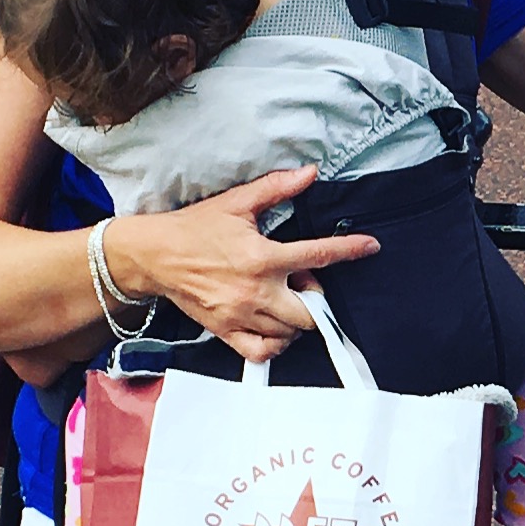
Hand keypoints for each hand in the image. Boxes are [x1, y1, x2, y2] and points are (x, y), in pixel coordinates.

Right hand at [122, 165, 377, 362]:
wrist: (154, 255)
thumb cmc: (194, 228)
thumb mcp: (237, 202)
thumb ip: (276, 188)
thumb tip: (309, 173)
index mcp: (262, 257)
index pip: (318, 255)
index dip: (349, 250)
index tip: (370, 246)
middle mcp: (255, 291)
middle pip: (310, 311)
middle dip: (317, 299)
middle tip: (304, 283)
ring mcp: (241, 315)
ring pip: (290, 333)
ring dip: (297, 320)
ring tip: (285, 300)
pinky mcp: (225, 332)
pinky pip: (262, 352)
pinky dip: (276, 345)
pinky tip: (274, 328)